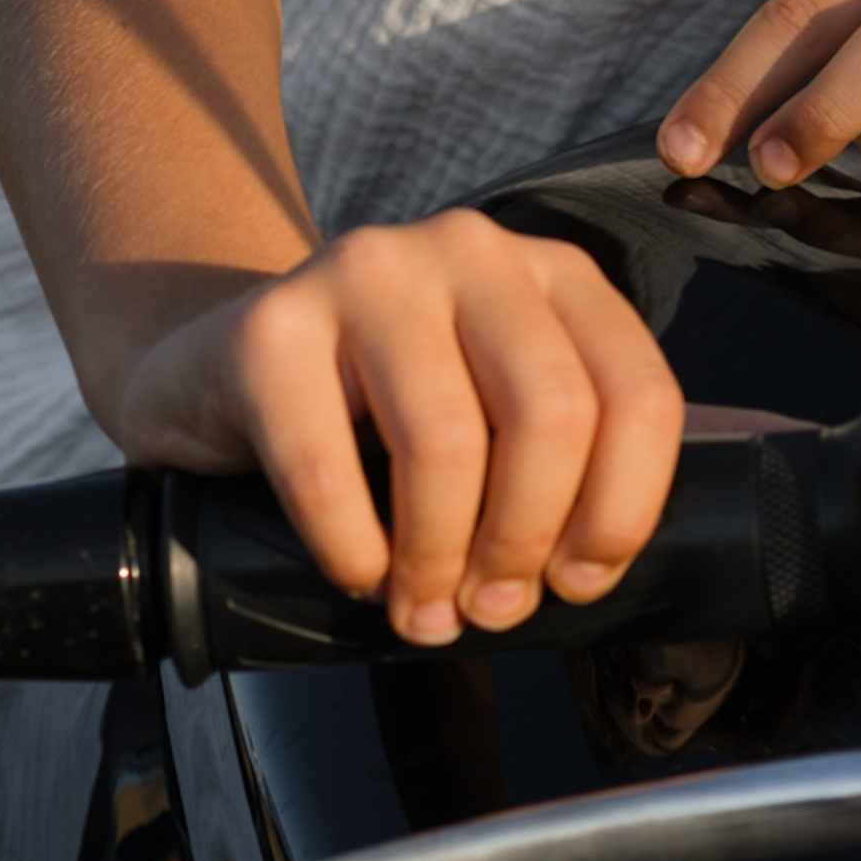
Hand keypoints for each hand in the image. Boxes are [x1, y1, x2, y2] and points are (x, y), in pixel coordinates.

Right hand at [110, 213, 685, 646]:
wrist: (223, 365)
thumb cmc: (381, 411)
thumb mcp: (493, 408)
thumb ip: (557, 459)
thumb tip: (588, 571)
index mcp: (551, 273)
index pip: (636, 391)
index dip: (621, 509)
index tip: (577, 581)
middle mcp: (471, 250)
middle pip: (552, 412)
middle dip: (525, 540)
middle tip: (490, 608)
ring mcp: (370, 272)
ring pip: (446, 442)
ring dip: (436, 562)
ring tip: (422, 610)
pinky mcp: (274, 324)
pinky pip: (326, 469)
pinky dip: (352, 553)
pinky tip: (359, 573)